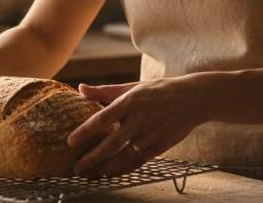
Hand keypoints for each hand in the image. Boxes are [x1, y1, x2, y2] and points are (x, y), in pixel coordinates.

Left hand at [67, 78, 199, 177]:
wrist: (193, 99)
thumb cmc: (158, 91)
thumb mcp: (132, 86)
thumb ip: (104, 91)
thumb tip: (80, 88)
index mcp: (130, 101)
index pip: (102, 118)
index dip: (85, 131)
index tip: (70, 142)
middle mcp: (139, 119)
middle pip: (111, 144)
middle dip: (92, 158)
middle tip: (75, 168)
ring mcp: (150, 135)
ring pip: (123, 158)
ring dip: (104, 169)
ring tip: (89, 175)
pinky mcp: (159, 147)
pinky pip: (137, 162)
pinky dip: (122, 170)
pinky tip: (110, 174)